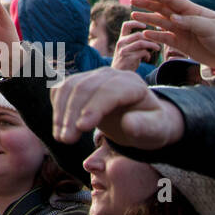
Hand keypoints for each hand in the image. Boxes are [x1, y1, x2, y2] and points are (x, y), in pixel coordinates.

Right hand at [50, 68, 184, 148]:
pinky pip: (62, 88)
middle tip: (66, 140)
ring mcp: (94, 76)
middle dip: (72, 113)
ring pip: (70, 87)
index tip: (82, 128)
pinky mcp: (81, 82)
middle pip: (85, 88)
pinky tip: (60, 126)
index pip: (109, 91)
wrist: (143, 118)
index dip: (94, 107)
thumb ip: (146, 127)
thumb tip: (128, 124)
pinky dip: (57, 106)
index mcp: (132, 84)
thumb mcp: (156, 131)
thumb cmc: (151, 126)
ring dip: (61, 112)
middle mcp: (111, 75)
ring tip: (61, 137)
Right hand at [110, 19, 157, 70]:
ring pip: (141, 43)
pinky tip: (147, 58)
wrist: (118, 73)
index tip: (145, 26)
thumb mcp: (128, 48)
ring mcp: (124, 50)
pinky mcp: (128, 58)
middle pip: (138, 34)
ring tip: (157, 48)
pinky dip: (148, 55)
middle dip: (150, 38)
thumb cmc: (127, 59)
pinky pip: (142, 52)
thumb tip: (151, 35)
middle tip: (157, 42)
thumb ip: (135, 41)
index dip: (136, 23)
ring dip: (152, 45)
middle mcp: (121, 43)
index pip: (126, 25)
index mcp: (121, 39)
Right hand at [128, 0, 214, 71]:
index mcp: (193, 11)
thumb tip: (172, 18)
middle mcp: (185, 19)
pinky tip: (145, 33)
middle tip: (133, 0)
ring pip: (161, 22)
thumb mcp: (211, 28)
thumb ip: (191, 22)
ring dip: (148, 18)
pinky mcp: (181, 44)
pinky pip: (165, 38)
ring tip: (134, 14)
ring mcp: (182, 31)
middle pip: (163, 9)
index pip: (173, 0)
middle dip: (148, 4)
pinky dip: (155, 36)